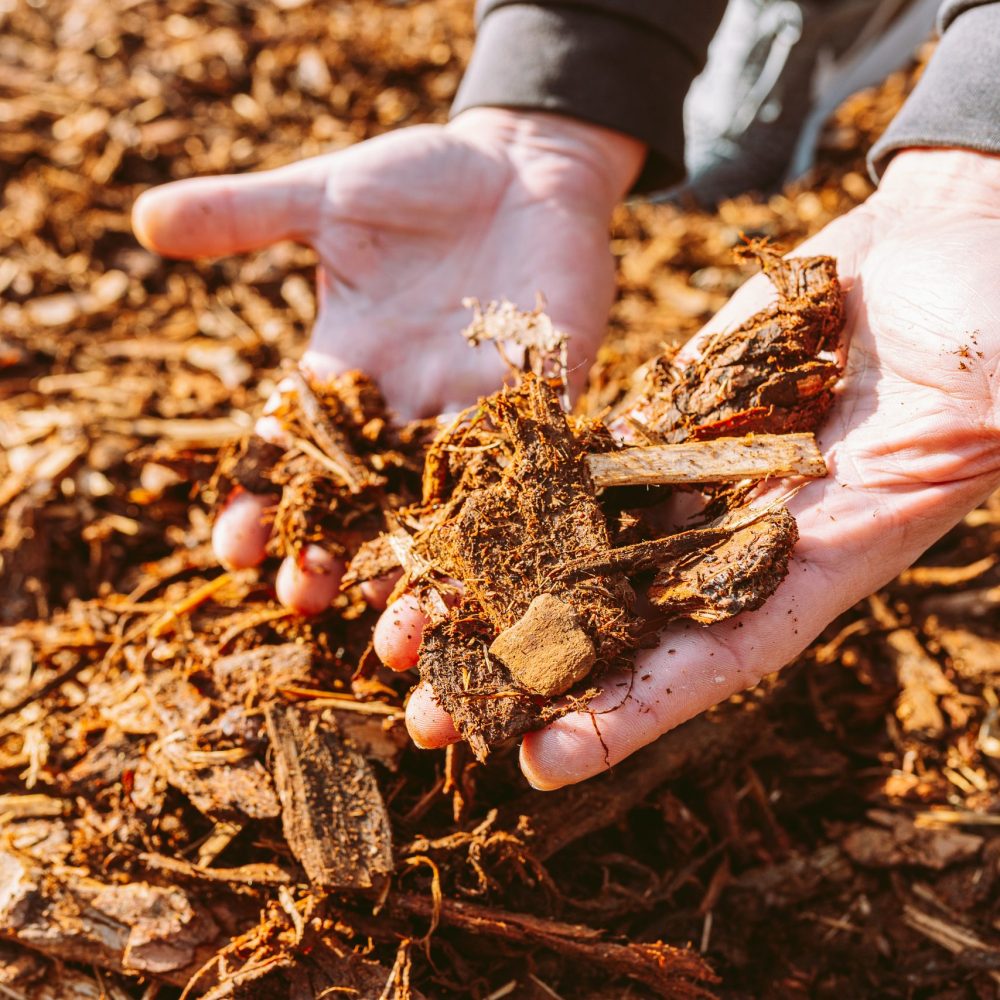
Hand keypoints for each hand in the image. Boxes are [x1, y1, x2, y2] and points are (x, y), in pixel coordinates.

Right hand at [132, 109, 644, 612]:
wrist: (524, 172)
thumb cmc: (425, 181)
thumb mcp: (329, 196)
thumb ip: (247, 214)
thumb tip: (145, 220)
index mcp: (348, 372)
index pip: (293, 451)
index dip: (261, 499)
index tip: (234, 548)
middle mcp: (407, 408)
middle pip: (364, 501)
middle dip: (335, 556)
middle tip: (306, 605)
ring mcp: (476, 412)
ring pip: (443, 509)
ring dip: (421, 570)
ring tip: (398, 630)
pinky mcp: (545, 403)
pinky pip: (535, 471)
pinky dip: (519, 518)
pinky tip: (504, 573)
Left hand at [384, 148, 999, 783]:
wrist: (940, 245)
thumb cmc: (992, 309)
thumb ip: (989, 416)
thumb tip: (999, 422)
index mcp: (820, 557)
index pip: (717, 657)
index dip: (632, 714)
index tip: (542, 763)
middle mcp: (744, 538)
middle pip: (624, 625)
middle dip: (531, 676)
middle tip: (434, 722)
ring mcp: (697, 482)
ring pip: (583, 554)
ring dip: (500, 595)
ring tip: (410, 635)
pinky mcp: (666, 423)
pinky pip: (581, 470)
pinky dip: (517, 500)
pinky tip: (446, 524)